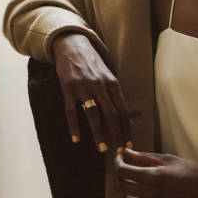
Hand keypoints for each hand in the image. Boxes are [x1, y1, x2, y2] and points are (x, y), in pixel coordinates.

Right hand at [52, 32, 132, 152]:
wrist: (72, 47)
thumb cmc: (92, 64)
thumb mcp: (107, 75)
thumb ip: (113, 94)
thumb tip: (124, 116)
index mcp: (112, 83)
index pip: (123, 109)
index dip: (127, 128)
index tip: (129, 143)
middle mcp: (100, 85)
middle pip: (112, 114)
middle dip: (117, 134)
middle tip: (119, 151)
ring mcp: (84, 87)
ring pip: (93, 115)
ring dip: (98, 134)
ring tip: (102, 149)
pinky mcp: (68, 89)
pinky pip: (72, 112)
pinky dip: (74, 127)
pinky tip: (76, 139)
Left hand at [114, 148, 197, 197]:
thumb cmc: (191, 171)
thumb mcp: (168, 159)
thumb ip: (145, 156)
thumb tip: (126, 152)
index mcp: (155, 176)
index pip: (123, 171)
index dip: (117, 163)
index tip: (119, 158)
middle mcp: (152, 194)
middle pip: (122, 186)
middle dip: (120, 175)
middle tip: (126, 168)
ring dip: (127, 191)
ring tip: (135, 183)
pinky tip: (141, 197)